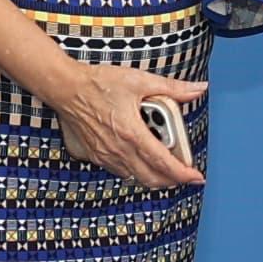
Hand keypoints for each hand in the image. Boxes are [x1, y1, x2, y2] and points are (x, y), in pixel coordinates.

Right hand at [52, 61, 208, 190]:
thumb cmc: (98, 83)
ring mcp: (104, 155)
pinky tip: (140, 159)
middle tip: (185, 174)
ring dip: (153, 176)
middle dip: (172, 180)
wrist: (65, 87)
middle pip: (151, 178)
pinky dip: (134, 170)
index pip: (163, 162)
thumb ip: (173, 88)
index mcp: (132, 132)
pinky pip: (119, 171)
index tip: (196, 177)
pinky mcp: (95, 156)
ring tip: (166, 167)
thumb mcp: (140, 80)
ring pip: (135, 177)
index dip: (182, 173)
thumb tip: (198, 89)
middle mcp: (118, 149)